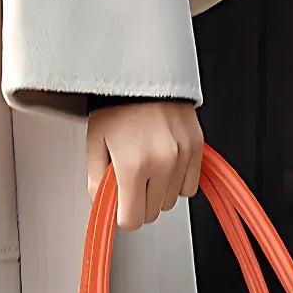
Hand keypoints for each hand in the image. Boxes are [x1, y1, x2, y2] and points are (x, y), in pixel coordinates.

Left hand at [86, 101, 203, 229]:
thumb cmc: (117, 103)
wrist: (144, 72)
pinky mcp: (197, 149)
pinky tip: (165, 164)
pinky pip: (189, 188)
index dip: (124, 215)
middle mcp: (162, 163)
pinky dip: (177, 182)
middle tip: (132, 181)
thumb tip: (105, 205)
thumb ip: (97, 181)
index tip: (121, 205)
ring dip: (158, 192)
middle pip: (152, 214)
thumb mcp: (95, 142)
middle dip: (140, 203)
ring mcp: (182, 156)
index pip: (132, 220)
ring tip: (148, 166)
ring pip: (170, 202)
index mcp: (133, 164)